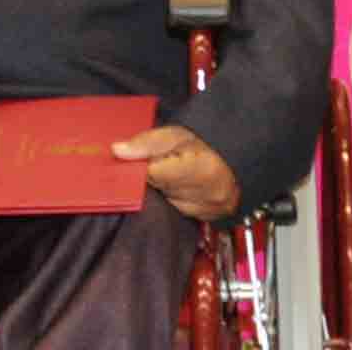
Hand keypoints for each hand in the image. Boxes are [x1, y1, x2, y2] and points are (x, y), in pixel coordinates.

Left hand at [115, 122, 242, 221]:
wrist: (233, 156)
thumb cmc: (206, 143)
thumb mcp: (174, 134)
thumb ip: (145, 142)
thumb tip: (118, 151)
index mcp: (200, 169)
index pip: (153, 175)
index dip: (144, 166)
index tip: (143, 160)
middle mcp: (208, 194)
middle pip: (160, 191)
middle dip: (156, 177)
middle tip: (165, 164)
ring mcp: (211, 208)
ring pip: (169, 204)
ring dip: (166, 191)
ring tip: (177, 174)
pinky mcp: (211, 217)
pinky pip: (182, 212)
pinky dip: (178, 200)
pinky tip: (184, 187)